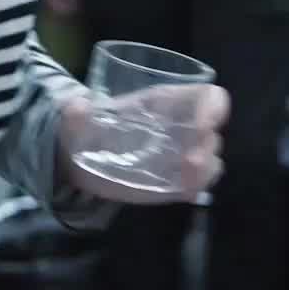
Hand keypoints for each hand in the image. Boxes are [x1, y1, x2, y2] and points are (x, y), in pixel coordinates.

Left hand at [58, 83, 228, 205]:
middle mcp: (180, 127)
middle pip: (212, 132)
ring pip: (211, 160)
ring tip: (185, 181)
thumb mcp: (77, 118)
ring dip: (204, 171)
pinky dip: (195, 188)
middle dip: (206, 147)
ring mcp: (179, 156)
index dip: (213, 108)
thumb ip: (75, 113)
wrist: (78, 161)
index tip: (205, 123)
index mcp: (166, 102)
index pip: (207, 97)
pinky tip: (183, 192)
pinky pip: (197, 184)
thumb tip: (75, 107)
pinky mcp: (174, 182)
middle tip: (190, 162)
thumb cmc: (87, 129)